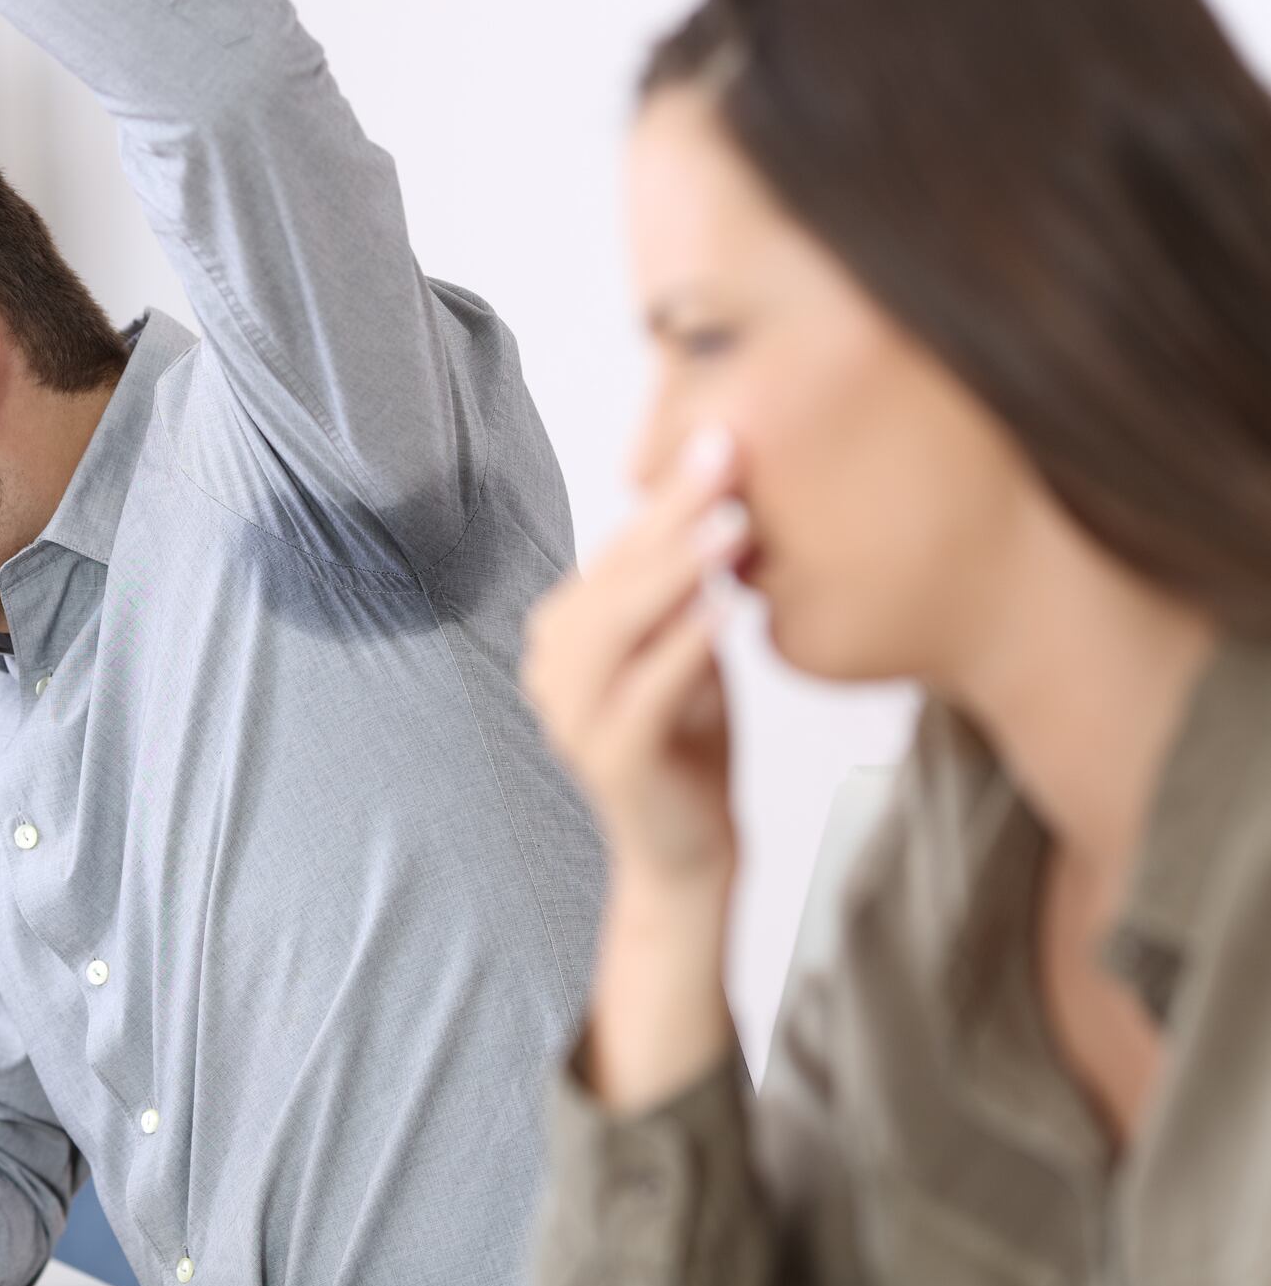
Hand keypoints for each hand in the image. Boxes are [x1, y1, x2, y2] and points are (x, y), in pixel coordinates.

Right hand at [523, 426, 753, 1109]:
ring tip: (733, 524)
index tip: (721, 436)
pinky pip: (644, 687)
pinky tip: (727, 608)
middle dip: (673, 512)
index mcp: (566, 629)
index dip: (667, 493)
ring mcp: (571, 712)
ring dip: (677, 569)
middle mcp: (551, 663)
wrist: (688, 849)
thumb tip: (722, 488)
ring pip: (618, 624)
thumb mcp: (688, 644)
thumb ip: (685, 583)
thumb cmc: (692, 738)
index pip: (616, 547)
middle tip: (727, 453)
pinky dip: (685, 643)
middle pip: (613, 572)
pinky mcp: (607, 755)